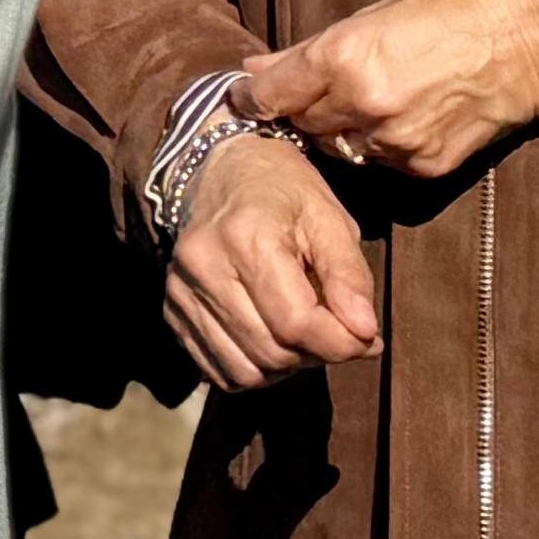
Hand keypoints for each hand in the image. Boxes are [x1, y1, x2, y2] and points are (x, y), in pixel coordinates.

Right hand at [167, 133, 385, 391]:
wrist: (216, 168)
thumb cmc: (282, 189)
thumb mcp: (330, 218)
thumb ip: (350, 277)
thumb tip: (364, 334)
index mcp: (247, 237)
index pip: (296, 323)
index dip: (341, 343)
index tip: (366, 338)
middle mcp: (204, 268)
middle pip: (271, 351)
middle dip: (318, 355)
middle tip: (339, 333)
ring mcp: (181, 292)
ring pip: (244, 371)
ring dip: (286, 367)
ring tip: (304, 336)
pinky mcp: (172, 311)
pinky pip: (218, 370)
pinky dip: (254, 369)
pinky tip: (272, 340)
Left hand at [238, 0, 538, 183]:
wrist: (535, 41)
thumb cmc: (459, 9)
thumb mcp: (378, 12)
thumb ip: (313, 49)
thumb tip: (257, 70)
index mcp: (346, 57)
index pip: (271, 96)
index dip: (254, 97)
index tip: (248, 96)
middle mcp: (365, 104)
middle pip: (303, 124)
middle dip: (303, 110)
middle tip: (319, 91)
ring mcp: (395, 140)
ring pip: (340, 147)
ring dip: (341, 130)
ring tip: (371, 99)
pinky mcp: (424, 166)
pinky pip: (380, 161)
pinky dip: (380, 144)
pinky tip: (406, 116)